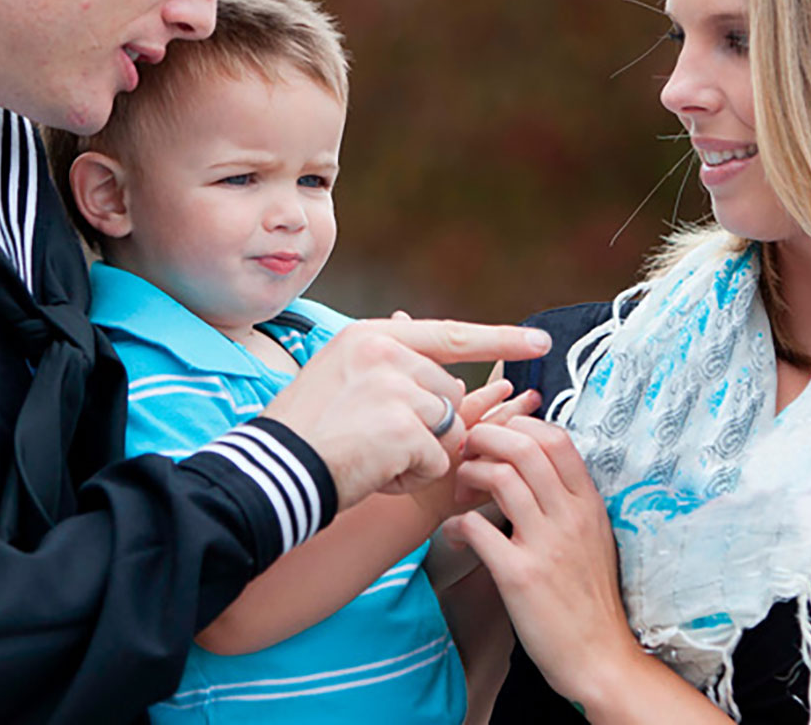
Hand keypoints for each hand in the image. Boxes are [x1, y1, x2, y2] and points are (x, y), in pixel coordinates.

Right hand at [260, 318, 550, 509]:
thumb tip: (420, 335)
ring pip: (445, 427)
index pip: (449, 334)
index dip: (499, 338)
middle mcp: (385, 350)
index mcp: (370, 335)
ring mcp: (395, 386)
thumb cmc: (303, 434)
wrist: (271, 472)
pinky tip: (374, 471)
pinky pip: (436, 458)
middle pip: (448, 393)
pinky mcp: (403, 425)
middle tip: (374, 440)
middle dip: (426, 425)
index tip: (539, 342)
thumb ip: (386, 361)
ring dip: (418, 453)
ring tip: (370, 454)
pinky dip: (411, 476)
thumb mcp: (337, 374)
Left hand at [442, 417, 641, 704]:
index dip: (517, 426)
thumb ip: (567, 499)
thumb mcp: (592, 536)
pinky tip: (456, 536)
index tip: (495, 441)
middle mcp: (570, 517)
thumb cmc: (588, 596)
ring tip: (461, 494)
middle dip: (485, 438)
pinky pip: (476, 527)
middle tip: (467, 455)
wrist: (599, 656)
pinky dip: (456, 525)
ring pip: (499, 476)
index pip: (555, 436)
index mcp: (588, 503)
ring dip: (468, 475)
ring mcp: (546, 544)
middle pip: (523, 446)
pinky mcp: (520, 575)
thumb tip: (529, 463)